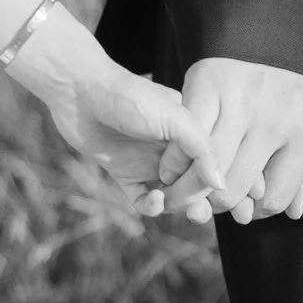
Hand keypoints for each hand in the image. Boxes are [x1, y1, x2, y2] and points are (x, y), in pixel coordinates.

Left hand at [10, 14, 230, 216]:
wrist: (81, 91)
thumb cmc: (130, 96)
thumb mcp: (175, 117)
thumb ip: (201, 148)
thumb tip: (221, 184)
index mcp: (190, 132)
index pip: (212, 166)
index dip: (218, 184)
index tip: (222, 199)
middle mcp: (172, 149)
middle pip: (194, 184)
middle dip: (198, 200)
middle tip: (197, 211)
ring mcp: (148, 163)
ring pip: (172, 196)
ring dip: (176, 205)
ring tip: (170, 203)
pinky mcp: (124, 174)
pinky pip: (144, 200)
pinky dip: (152, 207)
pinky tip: (153, 200)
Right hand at [178, 58, 302, 224]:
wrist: (261, 33)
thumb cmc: (285, 90)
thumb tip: (295, 212)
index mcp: (300, 134)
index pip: (275, 199)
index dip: (255, 211)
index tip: (244, 206)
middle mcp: (271, 121)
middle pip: (234, 190)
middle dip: (216, 206)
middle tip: (208, 203)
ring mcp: (237, 104)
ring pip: (206, 171)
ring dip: (188, 190)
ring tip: (184, 191)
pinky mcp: (206, 88)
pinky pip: (184, 142)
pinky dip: (173, 164)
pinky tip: (172, 168)